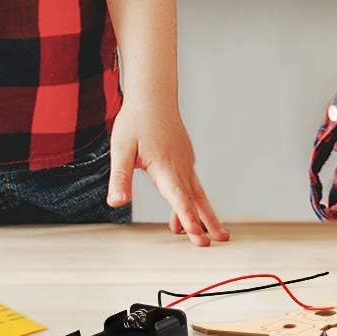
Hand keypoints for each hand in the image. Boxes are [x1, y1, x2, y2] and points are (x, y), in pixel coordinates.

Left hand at [108, 97, 228, 245]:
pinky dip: (193, 199)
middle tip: (219, 240)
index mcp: (165, 166)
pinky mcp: (184, 157)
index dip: (188, 217)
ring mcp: (185, 161)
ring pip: (197, 192)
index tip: (197, 235)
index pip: (178, 197)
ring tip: (209, 235)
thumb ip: (120, 177)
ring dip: (204, 213)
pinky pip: (191, 183)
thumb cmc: (135, 121)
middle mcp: (180, 166)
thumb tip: (116, 203)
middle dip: (208, 221)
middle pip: (196, 198)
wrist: (153, 95)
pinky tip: (188, 208)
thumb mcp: (121, 149)